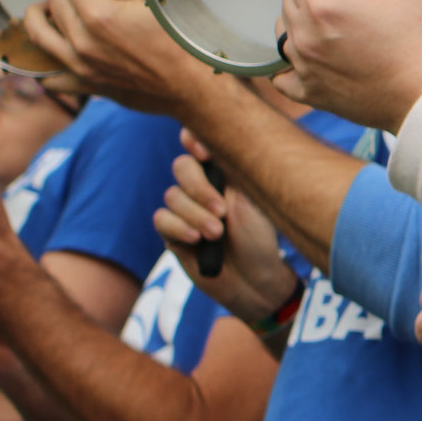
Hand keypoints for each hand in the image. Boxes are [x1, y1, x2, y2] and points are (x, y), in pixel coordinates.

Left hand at [25, 0, 225, 117]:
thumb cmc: (185, 40)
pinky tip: (58, 52)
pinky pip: (50, 78)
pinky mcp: (88, 86)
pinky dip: (46, 64)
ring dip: (44, 19)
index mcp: (99, 16)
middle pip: (56, 4)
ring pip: (39, 35)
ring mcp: (82, 67)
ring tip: (54, 12)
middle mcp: (83, 43)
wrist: (198, 87)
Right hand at [154, 149, 299, 322]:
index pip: (199, 143)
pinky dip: (179, 228)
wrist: (254, 280)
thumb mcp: (252, 200)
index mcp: (222, 172)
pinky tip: (197, 240)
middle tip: (222, 211)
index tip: (203, 152)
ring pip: (172, 196)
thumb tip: (211, 143)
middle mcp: (200, 186)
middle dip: (200, 188)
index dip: (195, 141)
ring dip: (196, 215)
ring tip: (217, 234)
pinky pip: (161, 220)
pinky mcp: (172, 233)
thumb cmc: (259, 237)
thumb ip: (231, 171)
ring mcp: (184, 209)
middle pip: (182, 167)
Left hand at [272, 0, 421, 131]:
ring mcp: (302, 66)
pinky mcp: (306, 91)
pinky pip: (280, 72)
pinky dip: (293, 63)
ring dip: (303, 23)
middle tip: (351, 4)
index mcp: (324, 3)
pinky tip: (318, 57)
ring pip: (283, 28)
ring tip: (339, 30)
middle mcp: (304, 34)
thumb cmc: (415, 41)